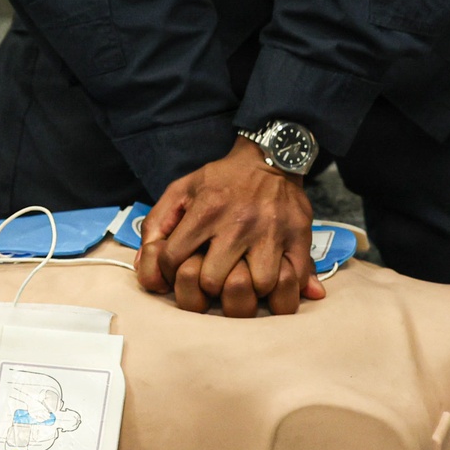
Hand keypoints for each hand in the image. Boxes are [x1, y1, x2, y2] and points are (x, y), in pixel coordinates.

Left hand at [135, 136, 325, 315]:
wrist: (271, 157)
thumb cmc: (222, 180)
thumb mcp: (181, 189)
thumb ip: (156, 226)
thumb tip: (150, 277)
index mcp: (206, 208)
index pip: (173, 260)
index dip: (168, 272)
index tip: (177, 269)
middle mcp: (239, 222)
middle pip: (213, 282)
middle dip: (208, 286)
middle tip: (213, 277)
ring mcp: (271, 232)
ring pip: (256, 287)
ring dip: (248, 290)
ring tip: (243, 280)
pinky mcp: (299, 238)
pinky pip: (291, 283)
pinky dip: (281, 293)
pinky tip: (270, 284)